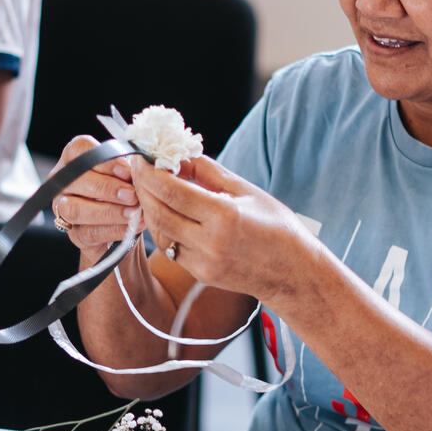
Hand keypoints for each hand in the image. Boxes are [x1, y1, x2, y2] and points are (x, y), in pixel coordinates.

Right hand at [51, 135, 142, 257]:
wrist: (124, 222)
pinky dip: (113, 229)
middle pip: (76, 180)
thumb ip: (127, 169)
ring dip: (108, 211)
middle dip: (107, 188)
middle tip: (132, 195)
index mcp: (74, 157)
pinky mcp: (74, 234)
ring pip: (76, 209)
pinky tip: (131, 226)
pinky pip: (89, 232)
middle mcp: (62, 181)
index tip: (127, 171)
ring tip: (133, 213)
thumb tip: (138, 172)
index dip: (104, 161)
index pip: (80, 149)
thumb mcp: (126, 172)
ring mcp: (63, 208)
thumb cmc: (124, 187)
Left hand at [130, 155, 312, 299]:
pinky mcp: (200, 274)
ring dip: (149, 208)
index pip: (171, 191)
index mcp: (223, 217)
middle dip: (143, 188)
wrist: (292, 272)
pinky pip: (170, 247)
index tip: (140, 157)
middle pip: (158, 212)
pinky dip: (162, 227)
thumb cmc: (276, 227)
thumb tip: (178, 156)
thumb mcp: (246, 191)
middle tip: (139, 169)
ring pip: (158, 232)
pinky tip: (166, 212)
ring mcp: (203, 263)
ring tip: (150, 189)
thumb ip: (208, 172)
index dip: (149, 172)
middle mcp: (209, 243)